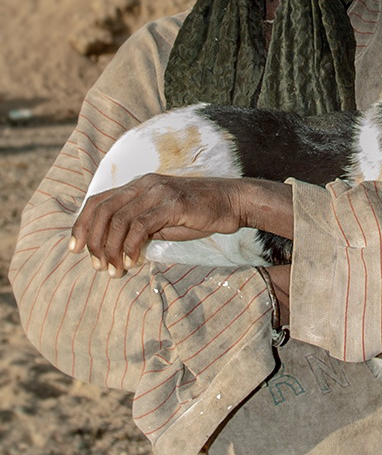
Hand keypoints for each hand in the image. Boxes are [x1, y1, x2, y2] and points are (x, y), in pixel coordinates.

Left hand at [70, 174, 244, 277]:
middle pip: (102, 210)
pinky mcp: (172, 204)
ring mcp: (157, 192)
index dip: (82, 225)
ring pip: (118, 219)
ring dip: (112, 248)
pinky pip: (140, 226)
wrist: (232, 202)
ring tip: (115, 270)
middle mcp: (144, 184)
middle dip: (93, 241)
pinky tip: (133, 261)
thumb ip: (142, 226)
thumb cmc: (200, 212)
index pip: (98, 201)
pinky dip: (131, 247)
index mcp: (139, 186)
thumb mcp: (165, 218)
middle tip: (98, 266)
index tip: (76, 249)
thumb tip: (120, 247)